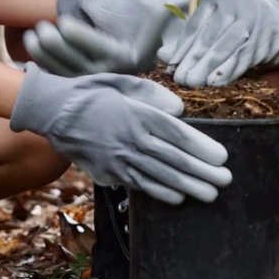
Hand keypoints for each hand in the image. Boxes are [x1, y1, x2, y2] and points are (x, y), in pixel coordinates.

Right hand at [10, 63, 231, 204]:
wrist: (54, 112)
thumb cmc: (92, 92)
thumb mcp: (122, 81)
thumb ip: (152, 94)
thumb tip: (179, 110)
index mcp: (136, 113)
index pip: (175, 134)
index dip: (200, 147)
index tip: (222, 156)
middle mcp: (130, 138)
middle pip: (172, 158)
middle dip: (201, 172)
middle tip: (225, 181)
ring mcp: (118, 158)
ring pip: (158, 175)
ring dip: (187, 186)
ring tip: (209, 194)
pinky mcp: (108, 171)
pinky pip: (139, 184)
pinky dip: (160, 192)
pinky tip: (178, 197)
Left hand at [24, 0, 214, 75]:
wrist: (132, 6)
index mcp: (132, 50)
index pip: (104, 50)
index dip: (81, 38)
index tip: (63, 22)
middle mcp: (116, 68)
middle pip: (80, 65)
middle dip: (56, 48)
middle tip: (40, 28)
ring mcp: (102, 74)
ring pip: (69, 72)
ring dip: (48, 56)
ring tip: (33, 34)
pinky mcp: (88, 74)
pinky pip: (64, 76)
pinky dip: (47, 67)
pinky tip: (31, 53)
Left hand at [158, 0, 278, 86]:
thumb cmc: (237, 17)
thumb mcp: (214, 17)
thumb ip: (190, 36)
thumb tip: (163, 57)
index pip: (197, 24)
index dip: (183, 47)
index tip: (170, 65)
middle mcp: (238, 5)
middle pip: (211, 37)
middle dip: (194, 61)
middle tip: (180, 79)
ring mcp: (255, 21)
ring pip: (227, 49)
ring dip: (209, 69)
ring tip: (194, 83)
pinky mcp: (268, 39)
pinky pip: (244, 59)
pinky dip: (228, 72)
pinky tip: (216, 82)